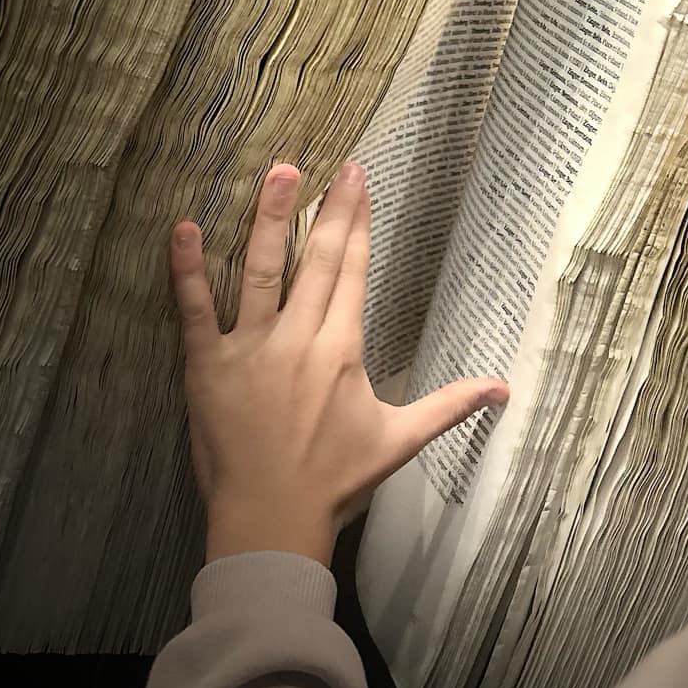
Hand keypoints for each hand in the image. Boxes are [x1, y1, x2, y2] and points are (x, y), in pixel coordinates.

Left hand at [171, 161, 508, 566]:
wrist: (271, 523)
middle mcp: (298, 340)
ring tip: (279, 173)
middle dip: (327, 208)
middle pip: (315, 260)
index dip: (356, 223)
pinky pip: (194, 311)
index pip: (352, 272)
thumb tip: (503, 389)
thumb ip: (449, 407)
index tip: (358, 181)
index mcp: (342, 351)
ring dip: (267, 218)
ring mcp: (249, 350)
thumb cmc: (335, 482)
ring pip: (259, 271)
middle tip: (334, 165)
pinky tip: (183, 229)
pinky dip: (187, 271)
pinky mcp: (206, 368)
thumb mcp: (399, 441)